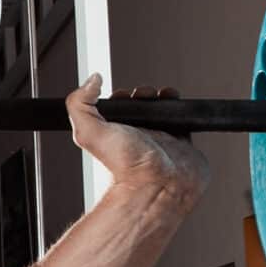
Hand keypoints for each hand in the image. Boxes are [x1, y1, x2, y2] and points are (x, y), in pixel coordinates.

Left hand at [64, 73, 210, 204]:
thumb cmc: (124, 167)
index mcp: (117, 135)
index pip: (118, 109)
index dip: (122, 96)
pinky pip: (186, 122)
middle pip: (142, 107)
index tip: (124, 94)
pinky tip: (180, 109)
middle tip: (145, 96)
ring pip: (164, 112)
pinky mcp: (182, 144)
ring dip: (165, 99)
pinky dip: (185, 112)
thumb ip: (79, 104)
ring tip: (164, 96)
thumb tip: (91, 80)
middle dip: (145, 95)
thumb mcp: (89, 132)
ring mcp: (161, 140)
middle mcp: (138, 137)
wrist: (157, 186)